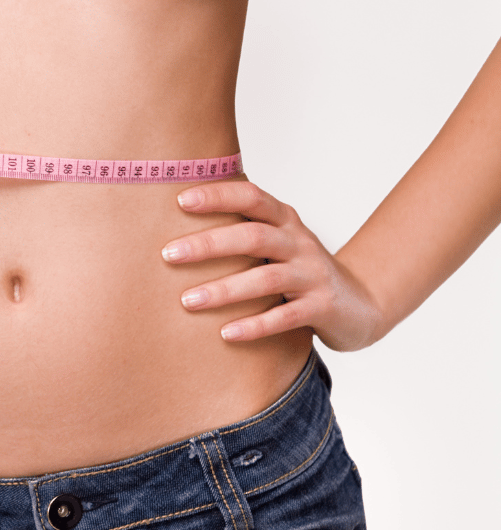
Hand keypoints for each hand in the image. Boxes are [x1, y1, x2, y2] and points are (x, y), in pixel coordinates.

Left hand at [161, 181, 385, 351]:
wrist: (362, 304)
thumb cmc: (300, 269)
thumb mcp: (276, 242)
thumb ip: (241, 230)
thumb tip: (175, 224)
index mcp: (285, 220)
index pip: (251, 197)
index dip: (218, 196)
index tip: (180, 200)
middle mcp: (299, 242)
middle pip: (253, 236)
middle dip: (209, 244)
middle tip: (168, 254)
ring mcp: (313, 275)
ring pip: (266, 278)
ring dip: (224, 290)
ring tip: (187, 300)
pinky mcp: (322, 308)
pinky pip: (285, 317)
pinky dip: (255, 325)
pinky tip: (226, 333)